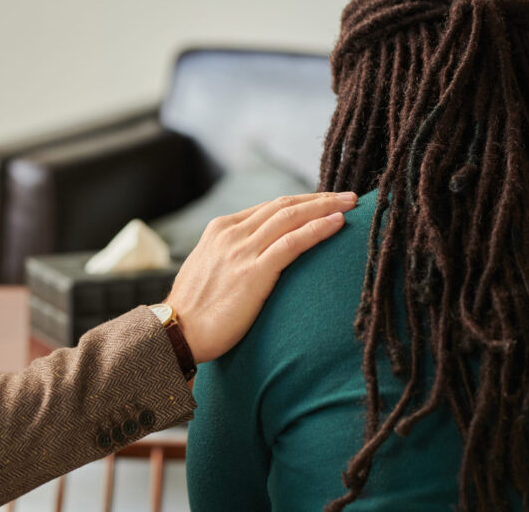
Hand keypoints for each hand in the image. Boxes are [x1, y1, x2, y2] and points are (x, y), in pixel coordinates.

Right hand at [167, 191, 356, 362]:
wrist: (176, 331)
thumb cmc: (194, 310)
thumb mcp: (209, 270)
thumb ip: (230, 257)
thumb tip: (254, 261)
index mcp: (220, 229)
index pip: (268, 207)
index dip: (300, 202)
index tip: (324, 203)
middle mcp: (231, 233)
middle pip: (284, 205)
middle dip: (319, 198)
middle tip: (348, 196)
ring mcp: (242, 250)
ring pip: (291, 217)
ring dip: (325, 207)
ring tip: (352, 203)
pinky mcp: (254, 271)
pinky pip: (292, 242)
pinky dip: (317, 229)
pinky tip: (338, 224)